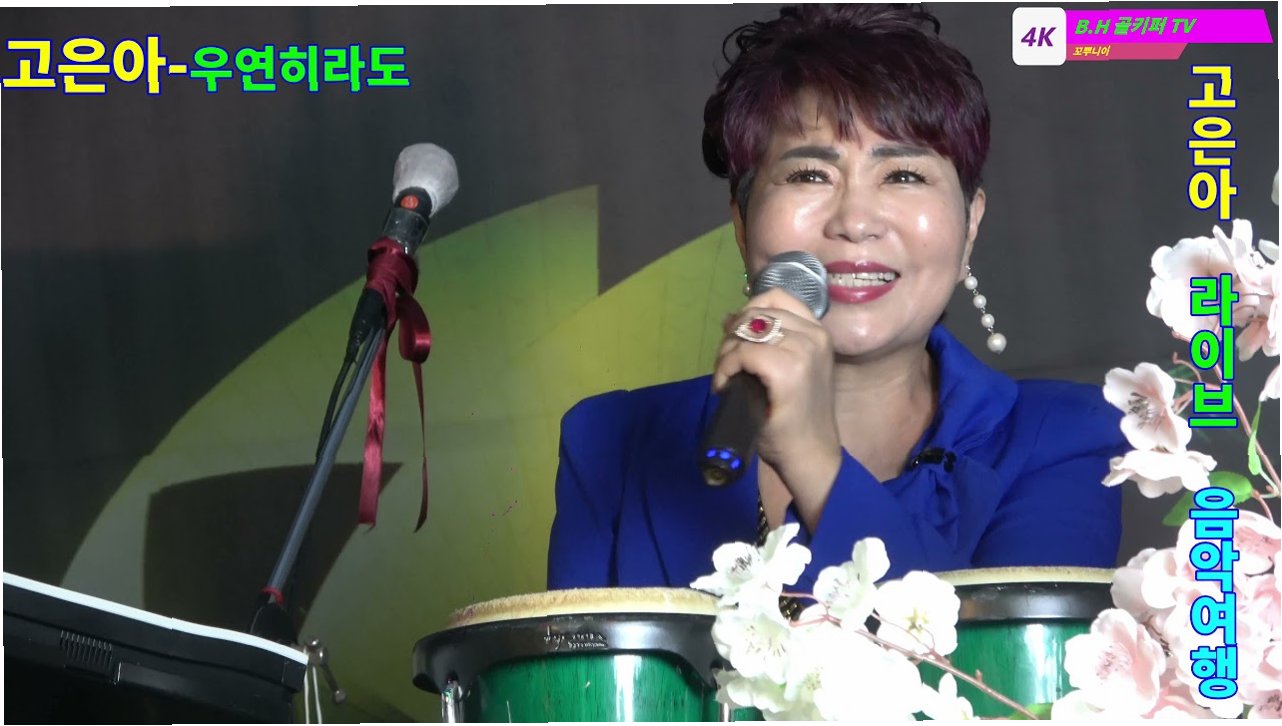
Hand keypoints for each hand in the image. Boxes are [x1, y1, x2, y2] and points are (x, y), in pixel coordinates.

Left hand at [713, 288, 842, 519]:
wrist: (810, 455)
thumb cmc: (793, 418)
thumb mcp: (782, 370)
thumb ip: (762, 342)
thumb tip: (728, 318)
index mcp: (818, 332)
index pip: (775, 296)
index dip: (747, 314)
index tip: (736, 341)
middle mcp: (815, 335)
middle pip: (755, 313)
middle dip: (731, 336)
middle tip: (727, 367)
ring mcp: (804, 350)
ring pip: (745, 332)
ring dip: (725, 354)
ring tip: (726, 379)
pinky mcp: (788, 369)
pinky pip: (742, 353)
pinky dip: (725, 368)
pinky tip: (725, 387)